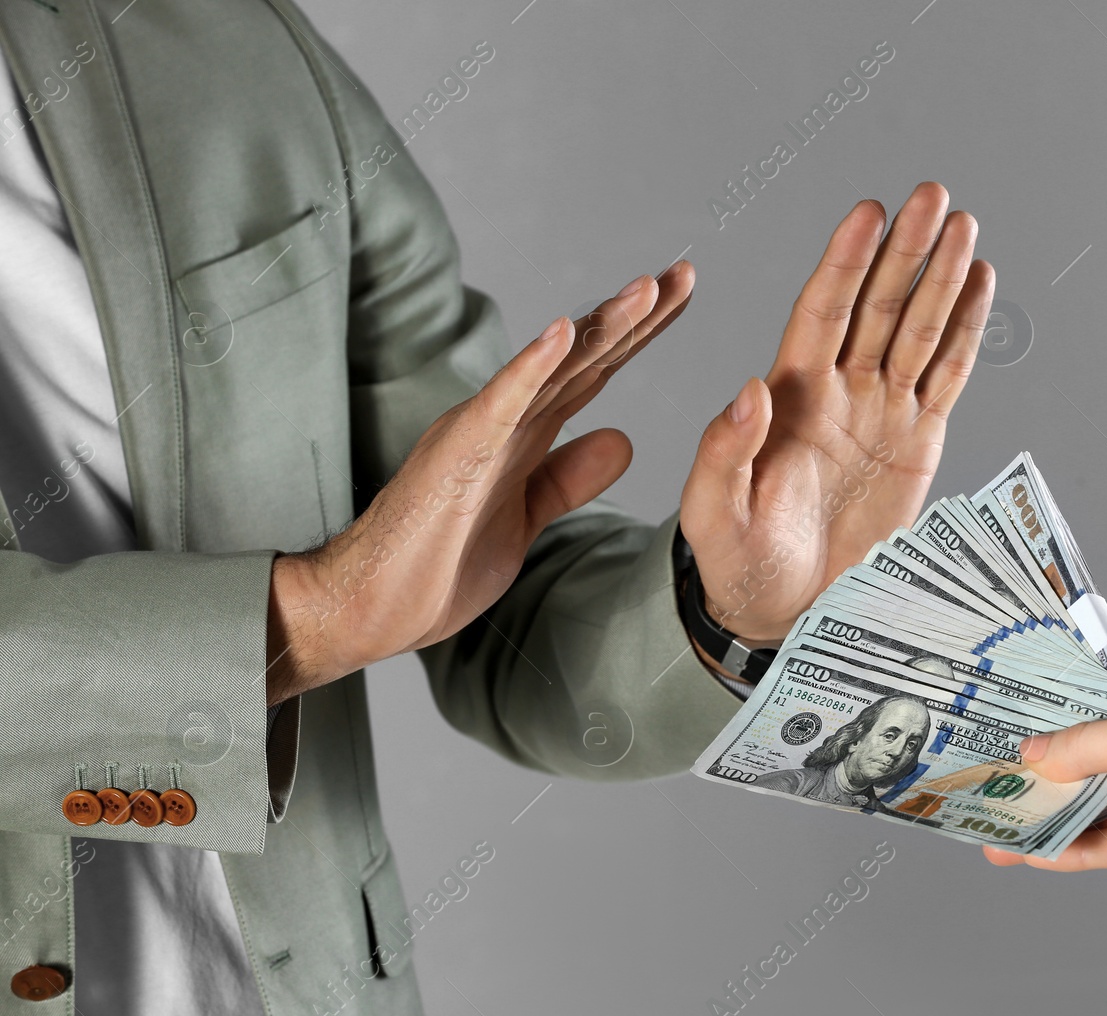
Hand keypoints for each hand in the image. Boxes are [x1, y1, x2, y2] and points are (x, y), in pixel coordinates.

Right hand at [265, 264, 695, 702]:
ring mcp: (482, 430)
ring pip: (551, 369)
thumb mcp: (529, 516)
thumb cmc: (440, 562)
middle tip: (684, 272)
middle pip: (584, 357)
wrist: (374, 604)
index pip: (595, 371)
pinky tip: (560, 333)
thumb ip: (570, 477)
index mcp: (527, 432)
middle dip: (636, 315)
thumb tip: (623, 440)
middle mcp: (508, 417)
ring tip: (644, 289)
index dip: (640, 333)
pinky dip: (530, 368)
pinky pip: (500, 404)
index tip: (681, 295)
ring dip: (599, 327)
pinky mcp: (457, 453)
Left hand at [680, 181, 995, 642]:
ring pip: (918, 329)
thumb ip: (724, 453)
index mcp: (791, 397)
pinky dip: (967, 331)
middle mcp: (840, 391)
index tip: (867, 213)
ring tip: (963, 224)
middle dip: (906, 250)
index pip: (823, 311)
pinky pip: (947, 375)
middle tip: (932, 196)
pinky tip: (981, 284)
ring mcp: (882, 412)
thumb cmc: (738, 562)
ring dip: (942, 277)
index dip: (846, 262)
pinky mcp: (917, 441)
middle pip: (878, 304)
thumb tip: (750, 391)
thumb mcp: (713, 512)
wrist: (781, 608)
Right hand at [983, 666, 1106, 884]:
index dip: (1065, 721)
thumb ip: (1085, 744)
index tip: (1019, 731)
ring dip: (1057, 816)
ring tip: (1005, 826)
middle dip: (1052, 775)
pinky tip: (1037, 854)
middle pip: (1101, 760)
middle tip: (1002, 782)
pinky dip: (1078, 849)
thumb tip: (1034, 755)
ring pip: (1104, 806)